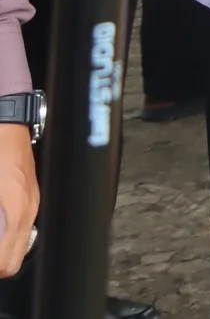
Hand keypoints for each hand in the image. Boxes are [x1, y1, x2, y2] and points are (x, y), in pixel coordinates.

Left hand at [0, 123, 35, 276]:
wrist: (8, 125)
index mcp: (16, 212)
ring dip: (2, 250)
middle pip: (15, 259)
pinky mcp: (29, 195)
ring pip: (20, 244)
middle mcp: (28, 211)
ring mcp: (31, 203)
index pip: (6, 261)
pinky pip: (22, 228)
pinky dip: (7, 236)